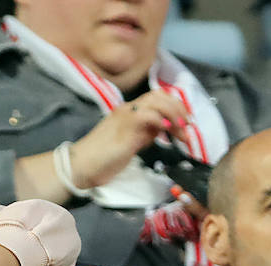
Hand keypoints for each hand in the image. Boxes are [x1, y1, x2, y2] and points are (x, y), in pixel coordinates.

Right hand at [67, 91, 190, 189]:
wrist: (82, 165)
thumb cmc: (104, 158)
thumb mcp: (131, 142)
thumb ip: (146, 133)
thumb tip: (163, 130)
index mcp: (130, 111)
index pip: (158, 98)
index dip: (176, 106)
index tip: (186, 123)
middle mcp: (129, 109)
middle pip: (160, 95)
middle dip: (180, 109)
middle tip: (189, 127)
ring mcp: (126, 116)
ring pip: (156, 101)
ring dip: (175, 115)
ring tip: (182, 132)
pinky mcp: (124, 128)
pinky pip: (147, 115)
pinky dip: (161, 121)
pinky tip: (168, 132)